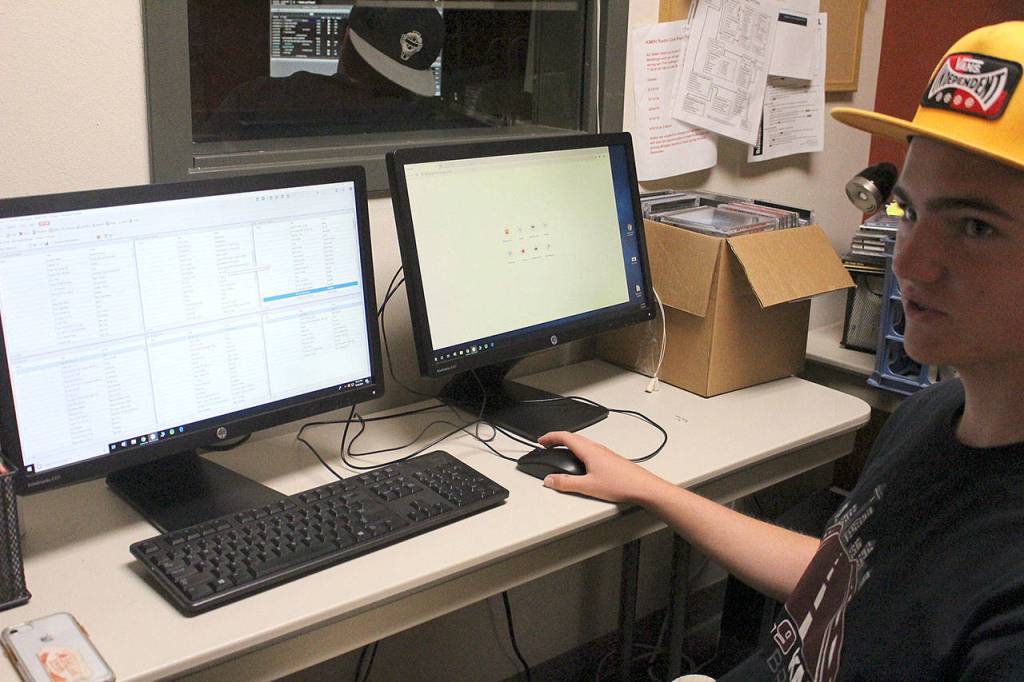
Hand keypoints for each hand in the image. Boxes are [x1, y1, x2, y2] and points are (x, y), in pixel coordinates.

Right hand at [537, 431, 670, 503]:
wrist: (643, 486)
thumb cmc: (621, 484)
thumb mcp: (588, 486)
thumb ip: (566, 483)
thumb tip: (550, 480)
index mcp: (589, 450)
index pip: (565, 436)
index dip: (551, 437)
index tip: (541, 440)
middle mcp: (597, 448)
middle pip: (573, 437)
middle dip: (557, 439)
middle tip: (547, 444)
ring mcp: (604, 452)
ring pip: (582, 443)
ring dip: (569, 444)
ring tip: (560, 452)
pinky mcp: (610, 459)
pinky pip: (590, 449)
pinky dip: (579, 450)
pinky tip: (580, 462)